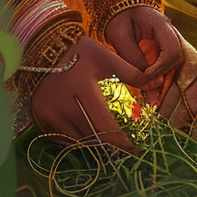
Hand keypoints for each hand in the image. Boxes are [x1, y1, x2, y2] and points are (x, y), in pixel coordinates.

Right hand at [28, 36, 144, 153]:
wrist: (44, 47)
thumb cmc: (79, 51)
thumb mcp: (106, 57)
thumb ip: (131, 73)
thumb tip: (156, 83)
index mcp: (84, 90)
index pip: (106, 128)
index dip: (122, 143)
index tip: (135, 149)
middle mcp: (64, 106)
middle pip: (92, 138)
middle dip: (109, 144)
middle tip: (122, 145)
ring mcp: (49, 113)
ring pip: (76, 140)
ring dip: (91, 141)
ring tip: (103, 135)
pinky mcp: (40, 116)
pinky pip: (60, 138)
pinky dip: (73, 137)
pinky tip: (82, 128)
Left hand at [103, 5, 182, 93]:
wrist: (119, 9)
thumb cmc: (118, 19)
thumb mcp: (119, 36)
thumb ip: (131, 56)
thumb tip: (146, 77)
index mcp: (161, 24)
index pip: (172, 50)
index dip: (161, 67)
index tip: (146, 75)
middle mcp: (170, 31)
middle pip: (178, 57)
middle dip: (163, 73)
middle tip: (146, 82)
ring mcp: (169, 38)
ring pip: (175, 62)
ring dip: (163, 75)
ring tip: (147, 85)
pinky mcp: (164, 47)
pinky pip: (168, 63)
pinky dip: (159, 73)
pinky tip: (148, 81)